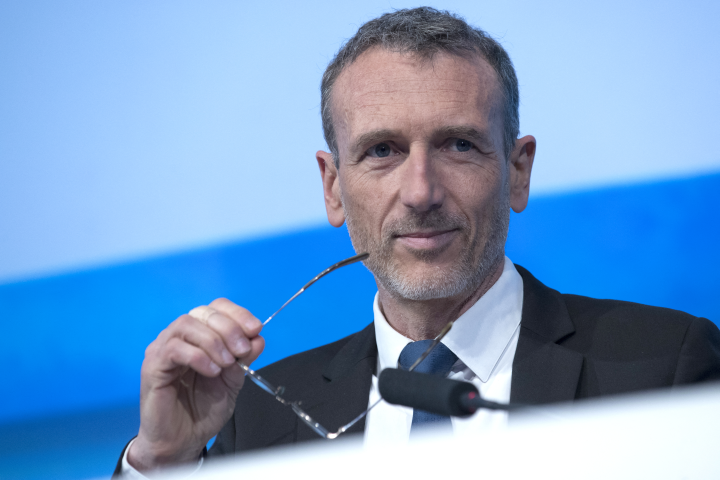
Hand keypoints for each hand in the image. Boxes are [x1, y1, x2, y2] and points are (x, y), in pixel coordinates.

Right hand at [127, 298, 263, 471]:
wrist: (182, 441)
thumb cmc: (203, 410)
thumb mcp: (233, 381)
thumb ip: (243, 359)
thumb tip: (258, 338)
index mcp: (199, 336)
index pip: (216, 308)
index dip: (237, 314)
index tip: (256, 329)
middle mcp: (179, 337)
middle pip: (202, 313)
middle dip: (229, 328)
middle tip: (242, 350)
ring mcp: (163, 349)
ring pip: (187, 325)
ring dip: (213, 341)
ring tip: (226, 363)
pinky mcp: (152, 366)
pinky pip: (173, 349)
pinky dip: (198, 356)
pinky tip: (211, 371)